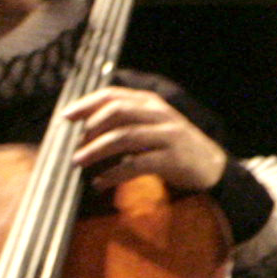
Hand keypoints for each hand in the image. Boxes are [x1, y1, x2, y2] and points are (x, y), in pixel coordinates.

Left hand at [67, 86, 221, 194]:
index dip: (86, 104)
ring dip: (96, 150)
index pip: (114, 95)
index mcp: (151, 103)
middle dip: (90, 128)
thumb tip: (83, 129)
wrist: (211, 166)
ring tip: (78, 162)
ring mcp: (168, 135)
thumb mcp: (151, 126)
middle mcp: (160, 114)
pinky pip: (135, 164)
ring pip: (124, 136)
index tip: (65, 117)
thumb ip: (125, 121)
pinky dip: (113, 174)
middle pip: (118, 111)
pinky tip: (100, 183)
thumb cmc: (172, 146)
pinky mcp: (172, 159)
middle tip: (73, 145)